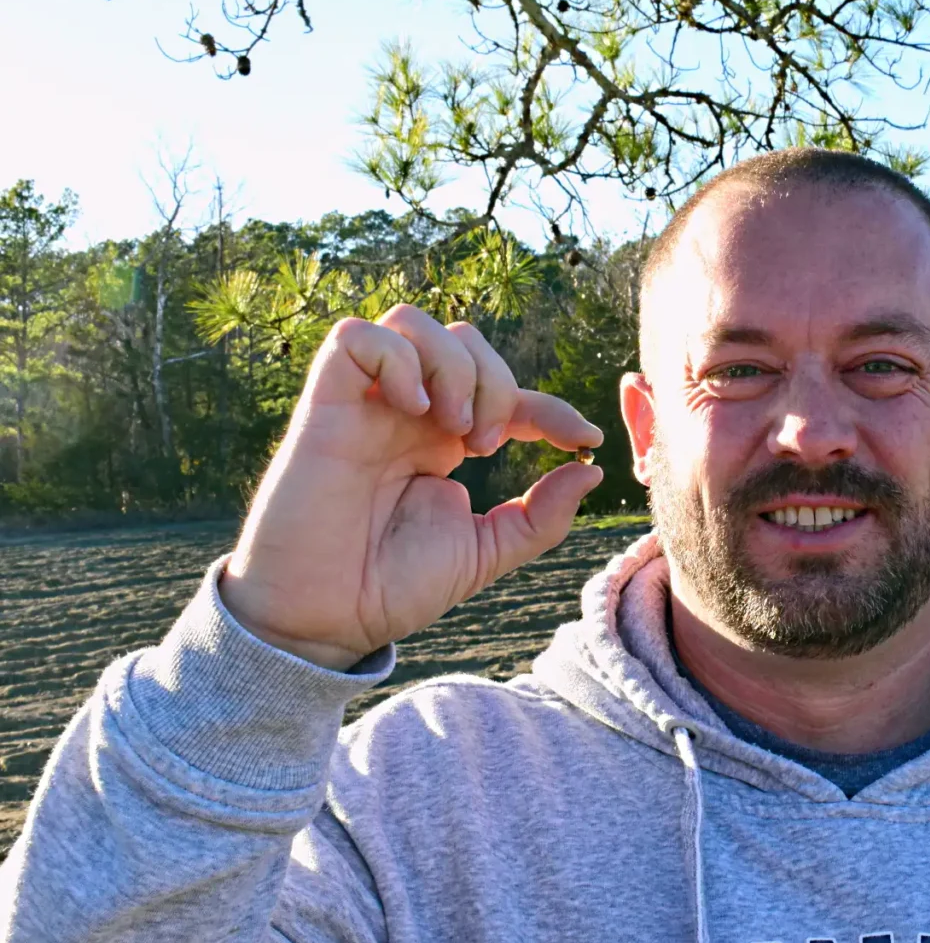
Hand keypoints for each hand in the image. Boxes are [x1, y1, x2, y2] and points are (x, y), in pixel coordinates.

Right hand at [219, 305, 602, 669]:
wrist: (323, 620)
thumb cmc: (392, 588)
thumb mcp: (486, 551)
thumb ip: (542, 515)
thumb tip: (593, 470)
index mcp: (442, 442)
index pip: (506, 394)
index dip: (552, 407)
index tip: (585, 440)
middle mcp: (405, 414)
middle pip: (464, 341)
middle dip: (497, 381)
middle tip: (486, 445)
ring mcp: (364, 405)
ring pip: (413, 322)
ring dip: (452, 365)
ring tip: (454, 428)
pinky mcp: (323, 406)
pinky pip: (355, 337)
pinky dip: (397, 359)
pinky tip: (413, 410)